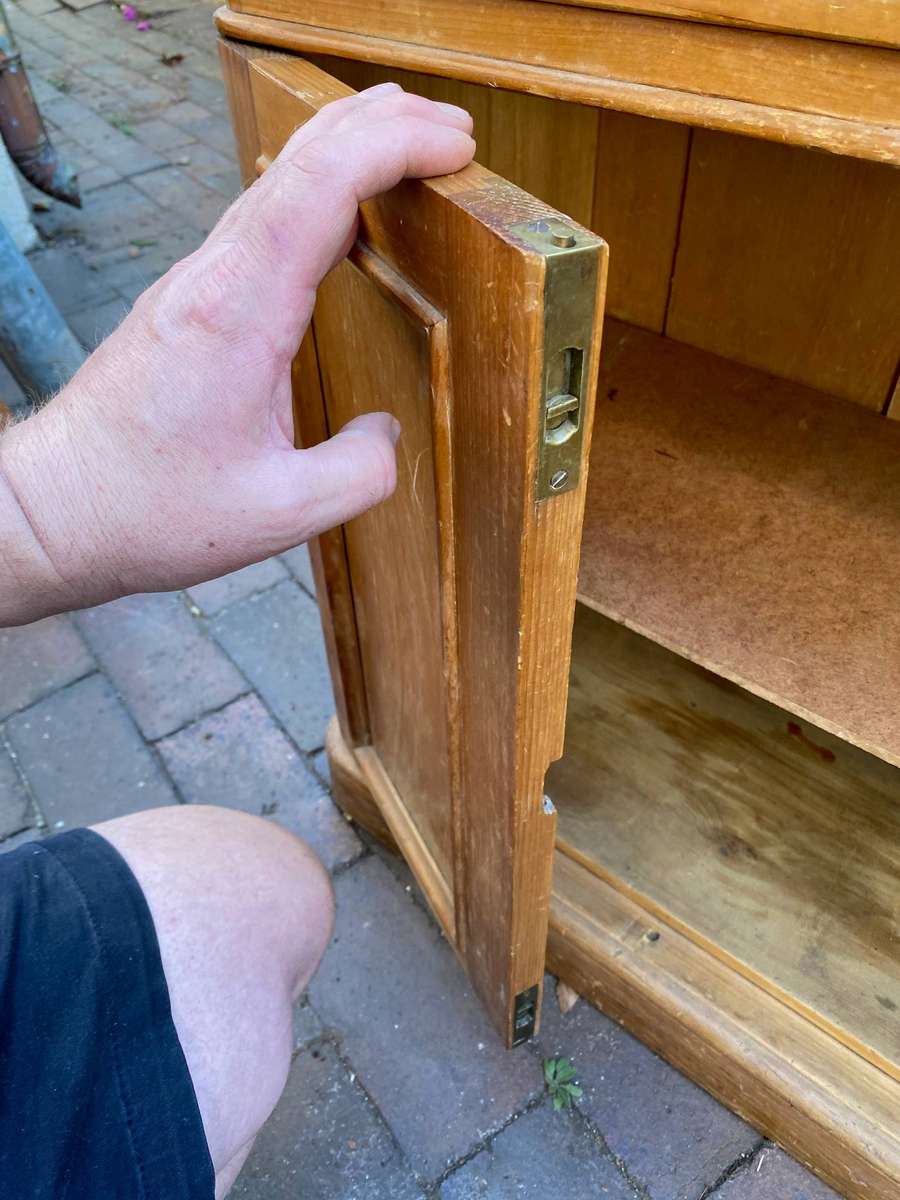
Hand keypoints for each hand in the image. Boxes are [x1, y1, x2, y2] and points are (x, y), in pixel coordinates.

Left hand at [0, 83, 473, 624]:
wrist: (61, 506)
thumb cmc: (151, 508)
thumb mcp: (278, 513)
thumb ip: (357, 473)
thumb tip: (388, 434)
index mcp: (241, 312)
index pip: (323, 186)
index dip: (395, 146)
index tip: (457, 146)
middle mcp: (216, 276)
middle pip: (302, 158)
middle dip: (384, 125)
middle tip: (454, 129)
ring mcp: (198, 279)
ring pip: (279, 177)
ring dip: (349, 147)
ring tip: (412, 143)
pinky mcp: (193, 297)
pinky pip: (263, 215)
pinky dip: (316, 188)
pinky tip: (342, 208)